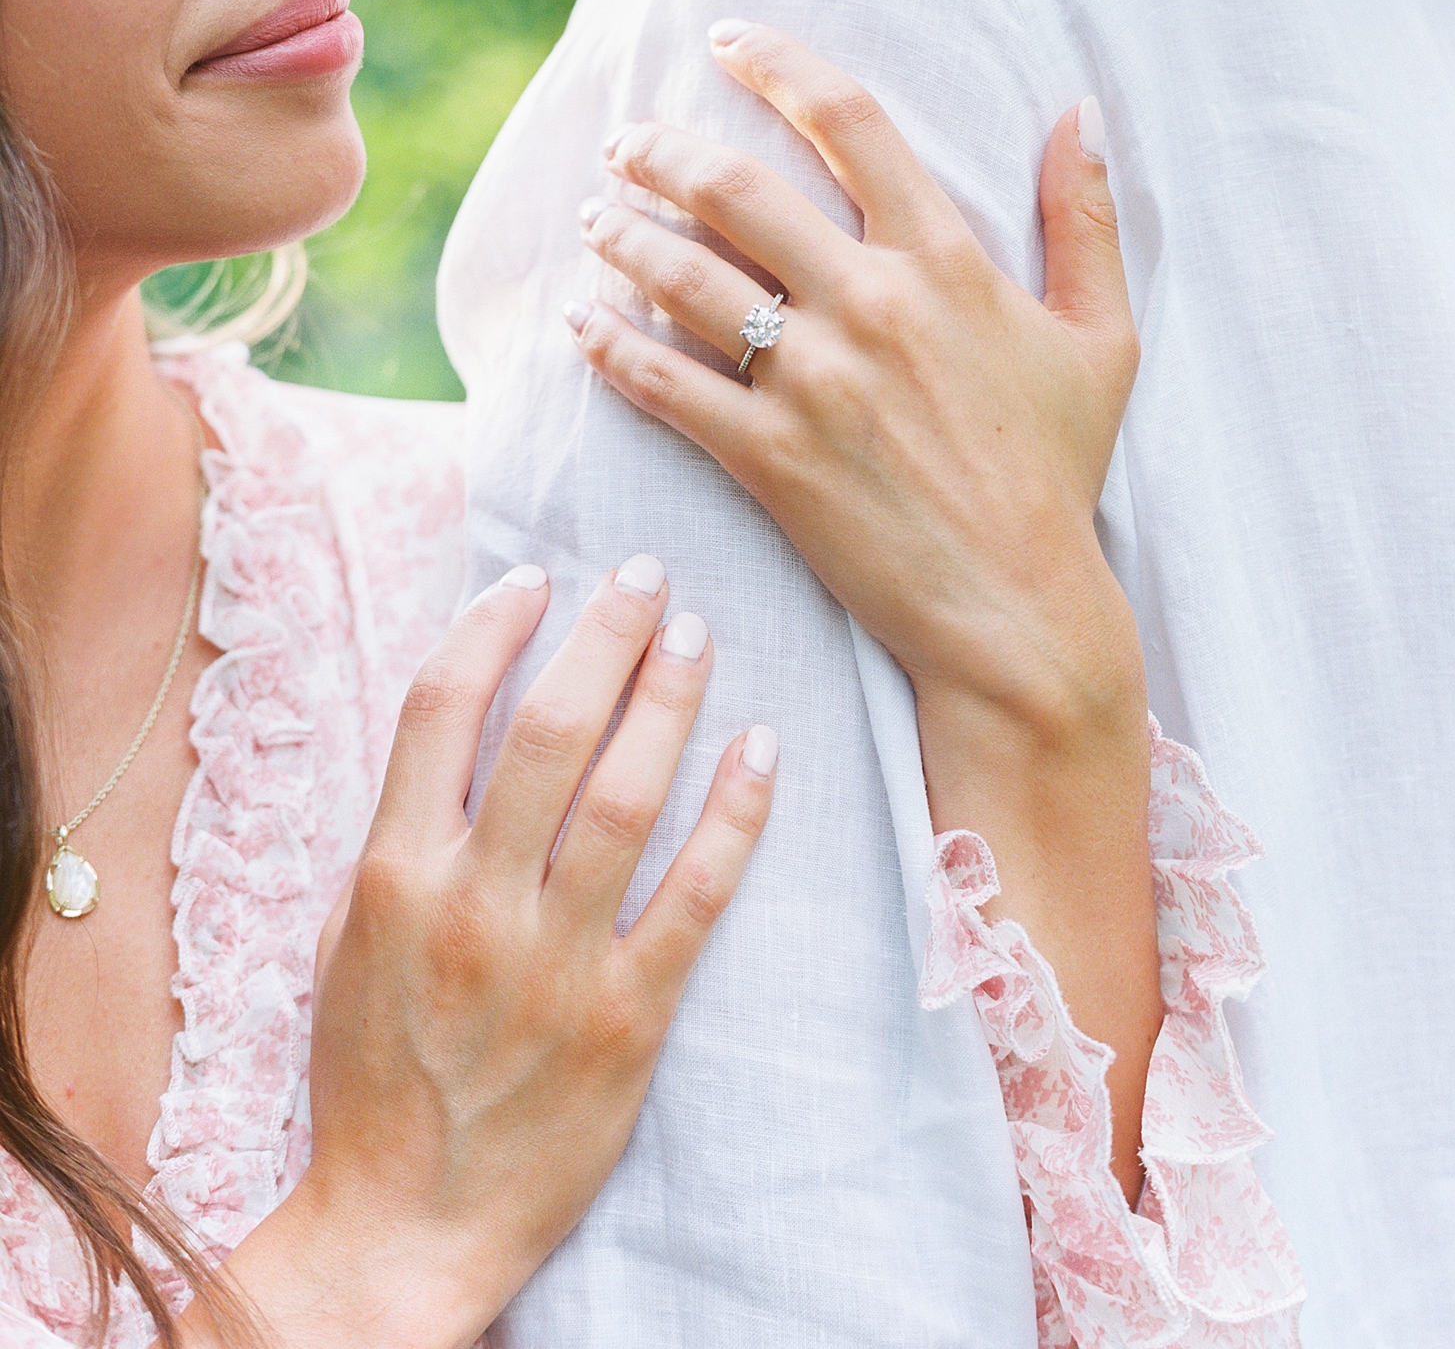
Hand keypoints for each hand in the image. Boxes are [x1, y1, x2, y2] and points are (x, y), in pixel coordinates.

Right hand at [180, 560, 775, 1348]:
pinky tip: (758, 750)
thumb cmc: (374, 1072)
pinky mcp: (628, 1017)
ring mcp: (556, 961)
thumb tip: (461, 723)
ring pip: (624, 797)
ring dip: (667, 702)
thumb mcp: (349, 938)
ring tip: (694, 638)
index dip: (493, 625)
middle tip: (645, 576)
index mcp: (394, 874)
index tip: (535, 579)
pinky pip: (694, 896)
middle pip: (547, 731)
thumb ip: (401, 832)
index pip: (441, 709)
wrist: (406, 1223)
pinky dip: (733, 816)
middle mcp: (474, 904)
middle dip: (602, 636)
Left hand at [567, 24, 1158, 1197]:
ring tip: (593, 217)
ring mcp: (814, 382)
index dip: (777, 63)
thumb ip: (1088, 220)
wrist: (1017, 609)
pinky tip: (581, 322)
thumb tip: (1080, 114)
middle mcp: (872, 304)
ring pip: (685, 277)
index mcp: (947, 261)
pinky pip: (666, 384)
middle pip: (736, 188)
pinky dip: (611, 346)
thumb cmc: (1058, 472)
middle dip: (664, 149)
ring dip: (623, 235)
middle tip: (625, 138)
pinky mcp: (770, 459)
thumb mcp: (1102, 340)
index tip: (725, 41)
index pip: (848, 121)